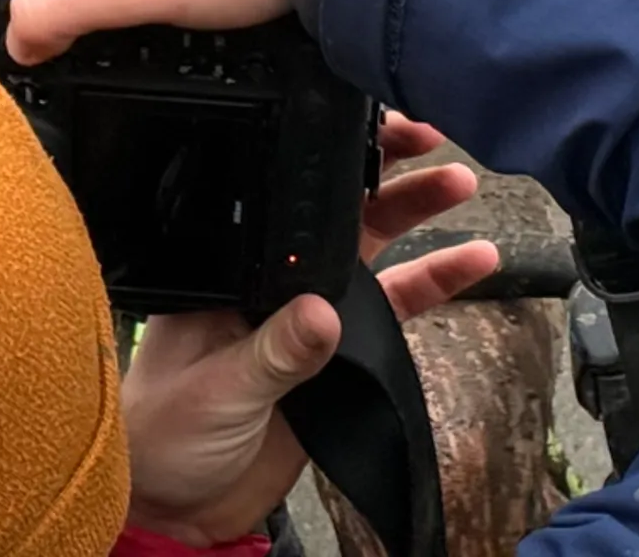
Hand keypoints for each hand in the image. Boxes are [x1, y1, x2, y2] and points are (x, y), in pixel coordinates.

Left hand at [123, 116, 500, 542]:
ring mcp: (307, 313)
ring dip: (416, 216)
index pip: (283, 198)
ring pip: (371, 249)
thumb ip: (274, 353)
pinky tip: (473, 262)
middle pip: (336, 210)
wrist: (179, 508)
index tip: (372, 130)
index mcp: (229, 268)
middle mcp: (270, 278)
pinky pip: (393, 310)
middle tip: (433, 137)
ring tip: (461, 183)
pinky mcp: (337, 354)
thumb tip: (324, 314)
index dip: (329, 159)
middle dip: (384, 170)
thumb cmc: (165, 435)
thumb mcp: (217, 390)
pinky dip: (433, 284)